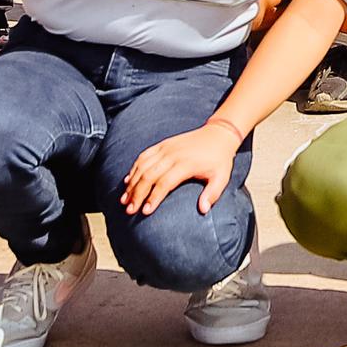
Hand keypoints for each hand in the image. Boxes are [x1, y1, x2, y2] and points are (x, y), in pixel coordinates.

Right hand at [120, 115, 239, 218]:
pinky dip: (133, 169)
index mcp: (186, 164)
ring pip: (142, 166)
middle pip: (149, 175)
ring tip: (124, 200)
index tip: (145, 212)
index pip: (164, 182)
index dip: (153, 197)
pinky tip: (127, 181)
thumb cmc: (219, 159)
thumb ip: (212, 194)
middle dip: (137, 194)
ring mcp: (165, 148)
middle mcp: (172, 155)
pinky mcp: (162, 144)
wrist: (218, 134)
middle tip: (129, 210)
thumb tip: (203, 210)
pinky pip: (143, 156)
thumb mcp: (221, 177)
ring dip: (131, 183)